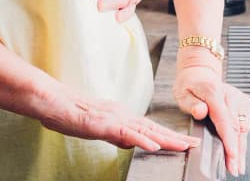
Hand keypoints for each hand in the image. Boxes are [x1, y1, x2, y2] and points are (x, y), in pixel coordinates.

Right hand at [39, 92, 199, 152]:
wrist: (54, 102)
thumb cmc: (70, 113)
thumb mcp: (97, 125)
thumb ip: (114, 132)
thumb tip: (128, 141)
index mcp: (121, 115)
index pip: (149, 127)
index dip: (168, 135)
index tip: (184, 141)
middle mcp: (122, 114)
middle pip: (154, 128)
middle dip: (175, 137)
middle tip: (195, 144)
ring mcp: (115, 118)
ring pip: (146, 130)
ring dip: (166, 139)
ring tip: (183, 146)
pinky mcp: (105, 124)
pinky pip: (127, 133)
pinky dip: (143, 140)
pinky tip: (155, 146)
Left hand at [173, 66, 249, 176]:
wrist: (200, 73)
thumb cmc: (190, 84)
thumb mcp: (182, 93)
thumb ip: (191, 104)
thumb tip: (200, 111)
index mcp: (214, 92)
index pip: (224, 119)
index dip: (228, 139)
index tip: (231, 154)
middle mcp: (230, 95)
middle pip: (236, 127)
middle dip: (236, 151)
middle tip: (234, 169)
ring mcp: (239, 99)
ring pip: (243, 128)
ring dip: (241, 148)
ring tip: (238, 166)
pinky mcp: (243, 103)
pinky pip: (244, 125)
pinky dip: (242, 140)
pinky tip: (239, 153)